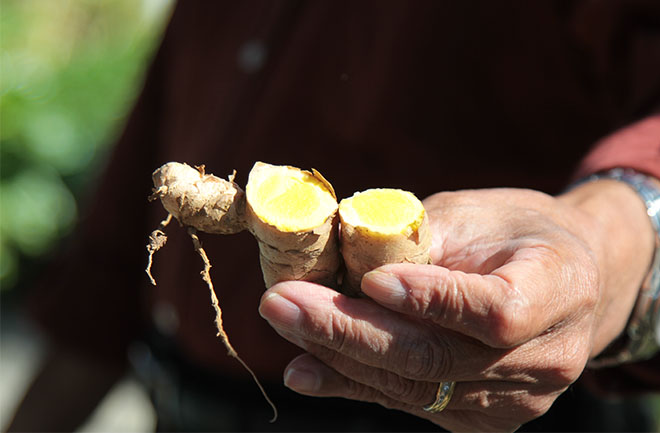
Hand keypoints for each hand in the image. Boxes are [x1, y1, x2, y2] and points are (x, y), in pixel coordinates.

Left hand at [259, 184, 653, 431]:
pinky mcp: (483, 418)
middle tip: (283, 303)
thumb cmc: (513, 232)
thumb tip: (335, 254)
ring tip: (285, 324)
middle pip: (439, 358)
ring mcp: (516, 400)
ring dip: (339, 357)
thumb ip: (415, 237)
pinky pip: (412, 403)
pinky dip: (354, 383)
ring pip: (416, 387)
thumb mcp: (476, 213)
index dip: (431, 300)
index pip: (495, 311)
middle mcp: (547, 359)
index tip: (369, 280)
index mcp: (560, 290)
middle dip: (349, 330)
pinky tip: (306, 368)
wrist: (562, 281)